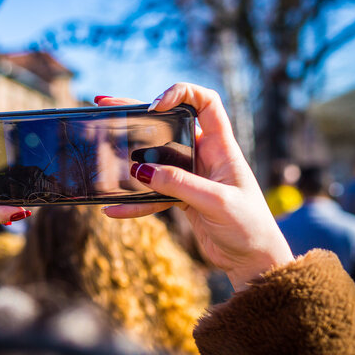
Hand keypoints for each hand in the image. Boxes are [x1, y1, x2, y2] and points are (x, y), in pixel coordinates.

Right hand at [97, 84, 293, 290]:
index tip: (155, 106)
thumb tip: (140, 170)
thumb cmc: (249, 227)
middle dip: (139, 115)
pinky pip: (152, 194)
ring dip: (129, 157)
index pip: (205, 102)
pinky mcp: (181, 198)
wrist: (253, 260)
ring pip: (154, 159)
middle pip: (169, 125)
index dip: (181, 94)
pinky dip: (133, 202)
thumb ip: (179, 184)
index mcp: (221, 147)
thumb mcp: (215, 202)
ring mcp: (191, 177)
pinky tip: (114, 209)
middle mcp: (204, 156)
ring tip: (100, 149)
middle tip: (108, 105)